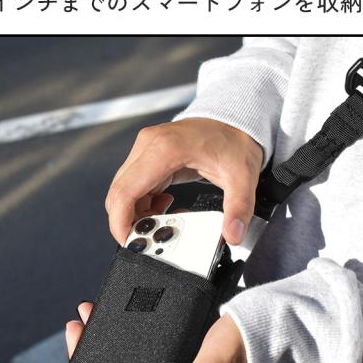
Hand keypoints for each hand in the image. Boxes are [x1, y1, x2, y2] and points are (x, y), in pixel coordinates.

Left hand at [65, 307, 247, 362]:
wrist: (265, 323)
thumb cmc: (244, 347)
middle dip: (91, 355)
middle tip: (75, 330)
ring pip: (126, 357)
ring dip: (104, 336)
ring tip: (87, 316)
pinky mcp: (173, 348)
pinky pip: (140, 341)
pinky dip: (122, 326)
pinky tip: (111, 314)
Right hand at [105, 117, 262, 246]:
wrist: (237, 122)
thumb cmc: (235, 141)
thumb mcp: (242, 178)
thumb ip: (238, 209)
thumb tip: (233, 234)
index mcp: (165, 149)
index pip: (125, 191)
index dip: (120, 221)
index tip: (128, 240)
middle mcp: (149, 145)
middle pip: (120, 192)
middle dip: (130, 221)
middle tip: (152, 238)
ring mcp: (146, 149)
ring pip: (125, 190)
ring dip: (138, 213)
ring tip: (165, 222)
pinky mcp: (150, 155)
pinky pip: (136, 186)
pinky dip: (144, 203)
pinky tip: (165, 208)